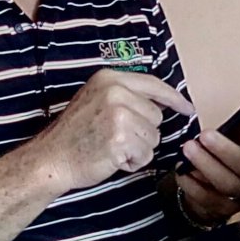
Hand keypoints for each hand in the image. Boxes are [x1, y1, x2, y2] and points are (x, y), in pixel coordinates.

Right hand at [34, 69, 194, 192]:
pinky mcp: (120, 139)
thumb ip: (126, 96)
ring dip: (137, 149)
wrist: (51, 158)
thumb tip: (161, 105)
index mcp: (110, 78)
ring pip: (153, 137)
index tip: (188, 108)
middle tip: (115, 138)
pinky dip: (132, 162)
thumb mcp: (96, 100)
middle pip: (156, 116)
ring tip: (111, 148)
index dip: (174, 98)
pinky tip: (111, 158)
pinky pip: (145, 155)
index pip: (154, 85)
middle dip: (142, 132)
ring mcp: (118, 115)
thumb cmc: (74, 134)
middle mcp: (115, 92)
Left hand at [176, 110, 239, 223]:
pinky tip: (183, 171)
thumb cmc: (234, 157)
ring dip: (206, 165)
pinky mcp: (223, 211)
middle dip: (226, 150)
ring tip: (189, 149)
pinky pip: (208, 200)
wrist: (218, 191)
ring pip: (227, 184)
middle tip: (205, 135)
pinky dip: (194, 185)